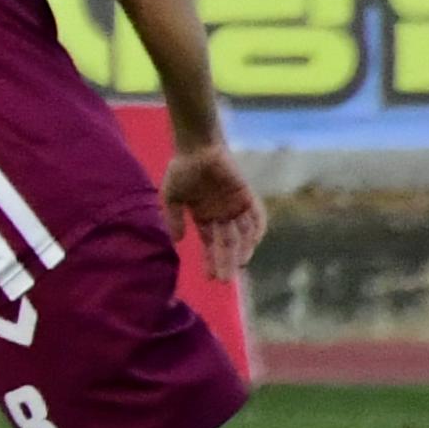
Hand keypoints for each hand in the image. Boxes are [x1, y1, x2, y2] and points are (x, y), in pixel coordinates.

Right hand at [161, 138, 265, 278]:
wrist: (196, 147)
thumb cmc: (181, 170)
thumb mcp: (171, 197)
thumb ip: (174, 219)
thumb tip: (177, 241)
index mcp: (204, 217)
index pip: (211, 244)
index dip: (211, 261)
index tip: (211, 278)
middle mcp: (222, 214)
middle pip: (227, 243)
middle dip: (226, 261)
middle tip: (225, 279)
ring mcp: (235, 206)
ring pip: (242, 233)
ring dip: (241, 249)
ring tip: (238, 265)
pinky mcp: (246, 195)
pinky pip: (256, 215)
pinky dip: (257, 228)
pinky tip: (254, 242)